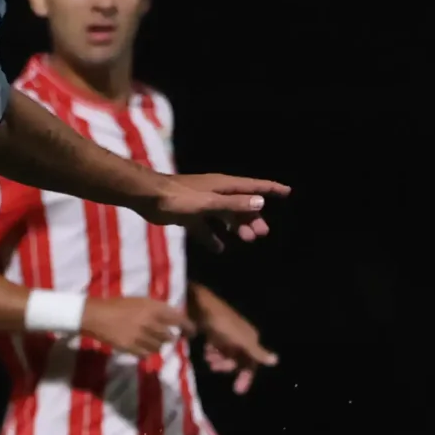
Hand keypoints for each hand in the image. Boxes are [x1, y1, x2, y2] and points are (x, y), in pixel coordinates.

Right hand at [79, 296, 190, 358]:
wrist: (96, 316)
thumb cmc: (117, 305)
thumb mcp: (139, 300)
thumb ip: (156, 308)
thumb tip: (172, 316)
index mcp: (153, 308)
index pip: (178, 319)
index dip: (188, 326)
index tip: (192, 331)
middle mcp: (150, 322)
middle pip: (169, 336)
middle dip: (170, 337)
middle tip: (168, 337)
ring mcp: (141, 337)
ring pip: (159, 346)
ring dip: (158, 345)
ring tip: (152, 341)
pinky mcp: (132, 348)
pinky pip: (147, 354)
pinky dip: (147, 352)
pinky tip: (142, 347)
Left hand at [138, 172, 290, 251]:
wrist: (147, 197)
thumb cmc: (177, 198)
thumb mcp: (208, 203)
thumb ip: (233, 204)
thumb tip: (260, 202)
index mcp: (223, 186)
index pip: (253, 186)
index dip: (270, 189)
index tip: (287, 192)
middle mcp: (215, 193)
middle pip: (240, 204)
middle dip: (253, 217)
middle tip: (262, 233)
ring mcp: (202, 204)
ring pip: (225, 216)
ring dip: (237, 227)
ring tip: (247, 240)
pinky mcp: (189, 215)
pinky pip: (206, 227)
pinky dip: (213, 237)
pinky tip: (219, 248)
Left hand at [193, 294, 277, 394]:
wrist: (200, 308)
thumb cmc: (223, 325)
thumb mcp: (241, 341)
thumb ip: (256, 352)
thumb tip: (276, 361)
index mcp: (250, 338)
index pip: (252, 362)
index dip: (246, 376)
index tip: (238, 391)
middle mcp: (241, 337)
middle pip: (238, 360)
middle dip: (227, 366)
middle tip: (215, 367)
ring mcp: (228, 335)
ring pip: (226, 355)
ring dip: (218, 360)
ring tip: (209, 358)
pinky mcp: (215, 333)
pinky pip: (216, 348)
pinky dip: (212, 352)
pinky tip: (206, 351)